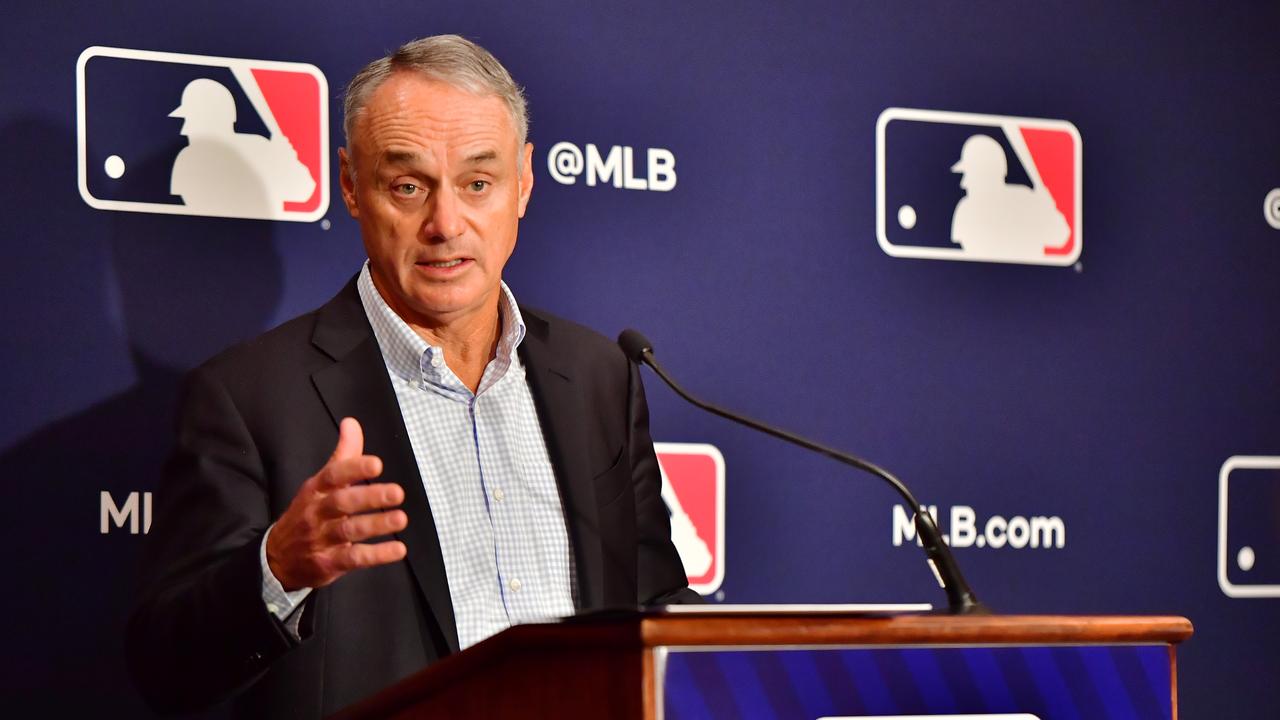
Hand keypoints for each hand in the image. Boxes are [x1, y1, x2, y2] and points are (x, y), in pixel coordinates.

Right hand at [266, 417, 407, 590]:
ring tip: (400, 518)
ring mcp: (321, 539)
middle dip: (370, 497)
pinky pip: (354, 559)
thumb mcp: (320, 483)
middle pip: (342, 503)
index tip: (377, 464)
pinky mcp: (328, 563)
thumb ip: (342, 455)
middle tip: (397, 493)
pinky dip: (377, 555)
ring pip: (349, 530)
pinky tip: (398, 549)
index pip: (333, 475)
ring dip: (376, 525)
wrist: (276, 558)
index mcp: (316, 489)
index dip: (354, 468)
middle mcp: (317, 512)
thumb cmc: (309, 513)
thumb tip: (351, 423)